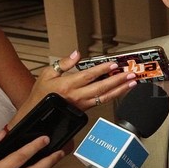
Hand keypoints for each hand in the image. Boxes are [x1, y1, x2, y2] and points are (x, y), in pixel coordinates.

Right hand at [13, 50, 136, 123]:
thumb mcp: (48, 73)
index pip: (89, 76)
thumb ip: (64, 63)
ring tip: (132, 83)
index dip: (102, 70)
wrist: (36, 114)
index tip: (113, 64)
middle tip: (130, 74)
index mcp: (67, 85)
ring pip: (105, 97)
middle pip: (101, 87)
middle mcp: (77, 96)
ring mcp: (82, 104)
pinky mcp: (85, 109)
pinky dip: (113, 95)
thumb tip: (76, 54)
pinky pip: (102, 102)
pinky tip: (121, 90)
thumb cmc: (42, 93)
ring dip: (120, 89)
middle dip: (118, 80)